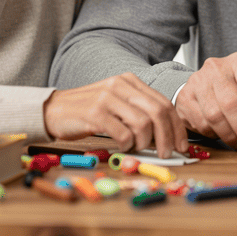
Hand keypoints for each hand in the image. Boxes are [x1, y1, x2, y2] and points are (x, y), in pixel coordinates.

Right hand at [43, 73, 187, 157]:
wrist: (54, 110)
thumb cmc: (89, 111)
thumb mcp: (117, 103)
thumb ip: (139, 112)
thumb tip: (168, 136)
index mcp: (130, 81)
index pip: (164, 103)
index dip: (176, 126)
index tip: (182, 144)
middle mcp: (120, 85)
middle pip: (158, 112)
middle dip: (167, 137)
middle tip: (166, 154)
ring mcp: (107, 98)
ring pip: (143, 124)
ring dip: (144, 143)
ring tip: (136, 148)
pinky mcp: (95, 113)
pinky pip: (123, 134)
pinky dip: (127, 145)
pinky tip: (121, 146)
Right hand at [175, 52, 236, 150]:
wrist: (203, 85)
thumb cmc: (236, 91)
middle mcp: (217, 68)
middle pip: (232, 104)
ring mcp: (198, 81)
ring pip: (215, 117)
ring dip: (231, 136)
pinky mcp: (185, 97)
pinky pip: (201, 123)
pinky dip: (215, 135)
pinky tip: (222, 134)